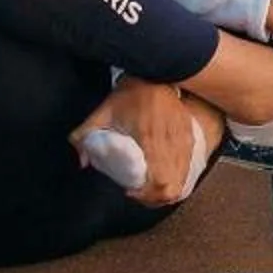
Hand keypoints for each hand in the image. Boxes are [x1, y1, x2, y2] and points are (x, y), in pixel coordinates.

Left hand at [72, 78, 219, 207]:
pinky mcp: (191, 138)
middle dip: (154, 197)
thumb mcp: (103, 112)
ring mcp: (184, 140)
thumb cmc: (131, 94)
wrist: (158, 74)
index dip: (146, 193)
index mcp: (150, 137)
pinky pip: (188, 168)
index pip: (158, 179)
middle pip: (171, 186)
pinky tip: (163, 179)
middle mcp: (171, 142)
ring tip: (149, 190)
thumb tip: (81, 161)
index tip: (131, 191)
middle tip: (138, 193)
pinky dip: (176, 179)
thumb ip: (85, 135)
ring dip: (165, 191)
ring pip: (182, 180)